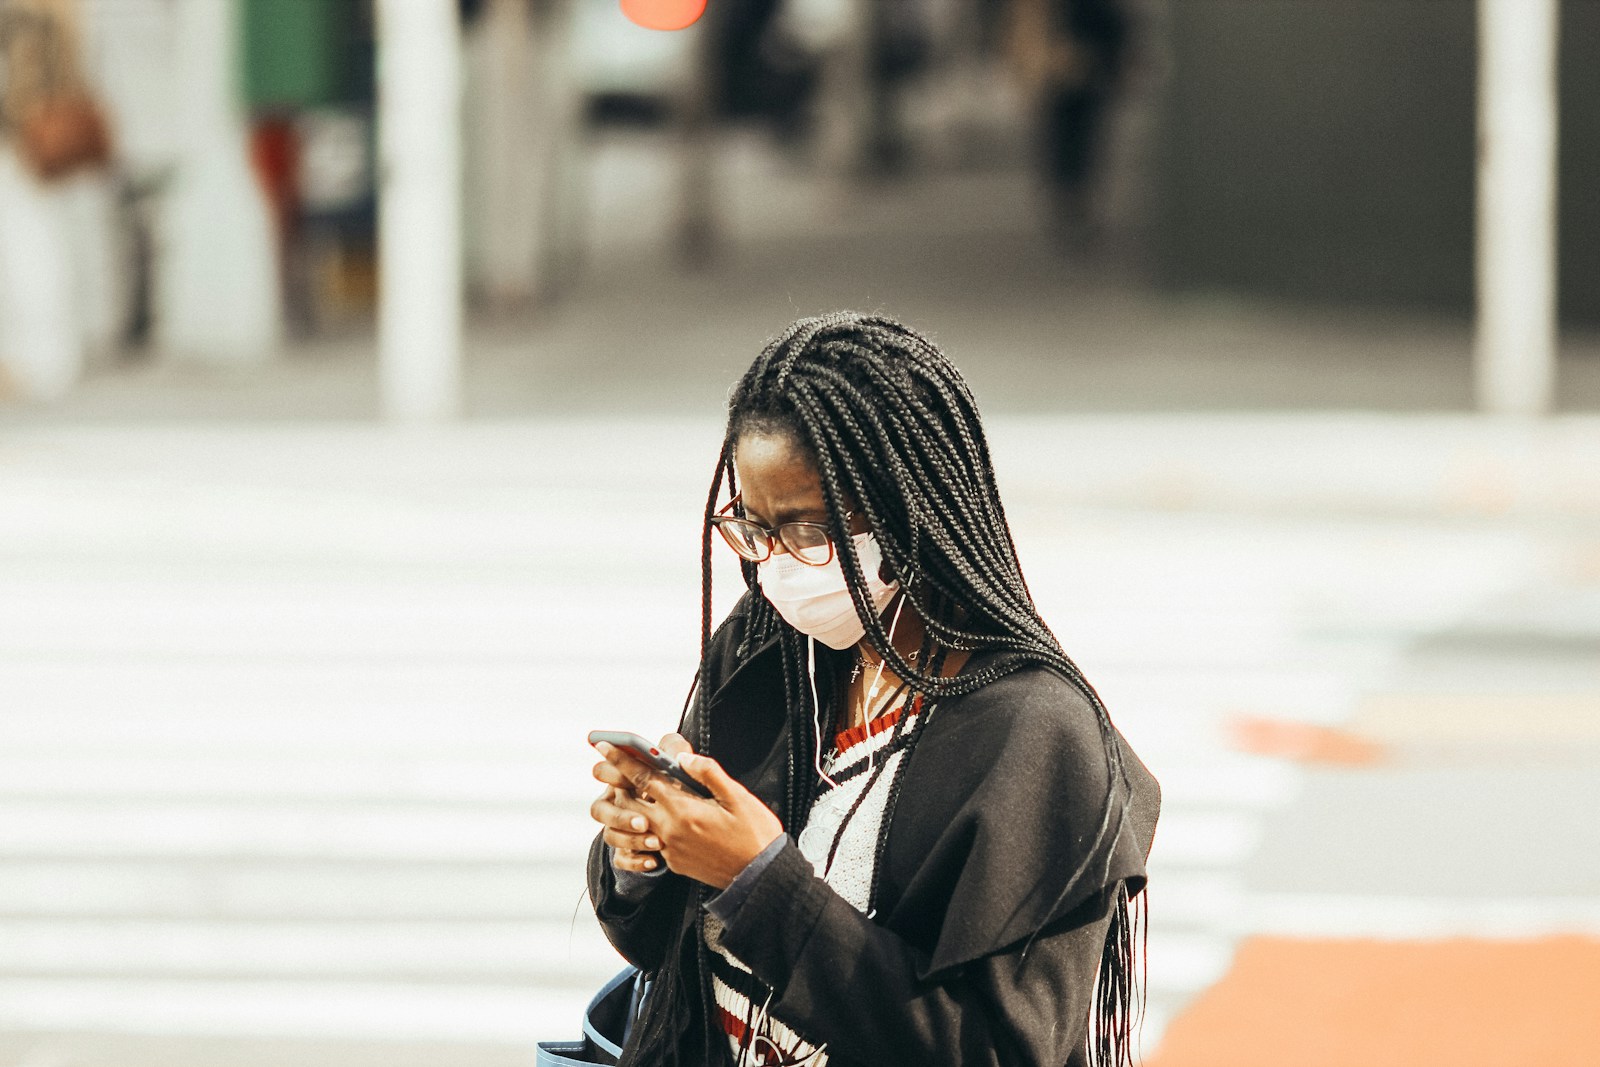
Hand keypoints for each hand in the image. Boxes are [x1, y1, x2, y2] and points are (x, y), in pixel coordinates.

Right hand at [590, 736, 675, 873]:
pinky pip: (621, 859)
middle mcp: (614, 802)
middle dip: (620, 817)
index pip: (602, 772)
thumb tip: (677, 755)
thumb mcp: (678, 760)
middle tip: (644, 822)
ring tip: (657, 843)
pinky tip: (655, 861)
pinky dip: (636, 861)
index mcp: (620, 777)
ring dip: (631, 839)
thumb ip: (674, 750)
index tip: (627, 779)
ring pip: (610, 836)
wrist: (694, 815)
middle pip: (599, 810)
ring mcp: (619, 827)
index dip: (610, 775)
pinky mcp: (628, 849)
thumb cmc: (679, 777)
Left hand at [592, 734, 782, 888]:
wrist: (758, 876)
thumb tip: (683, 758)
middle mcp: (670, 830)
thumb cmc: (753, 833)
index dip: (622, 760)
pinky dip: (644, 830)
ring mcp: (670, 849)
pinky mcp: (674, 863)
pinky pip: (650, 843)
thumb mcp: (737, 796)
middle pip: (628, 802)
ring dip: (626, 808)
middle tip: (600, 767)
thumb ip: (708, 773)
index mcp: (683, 809)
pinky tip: (651, 821)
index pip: (644, 778)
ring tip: (624, 793)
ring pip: (635, 825)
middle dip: (613, 782)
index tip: (604, 746)